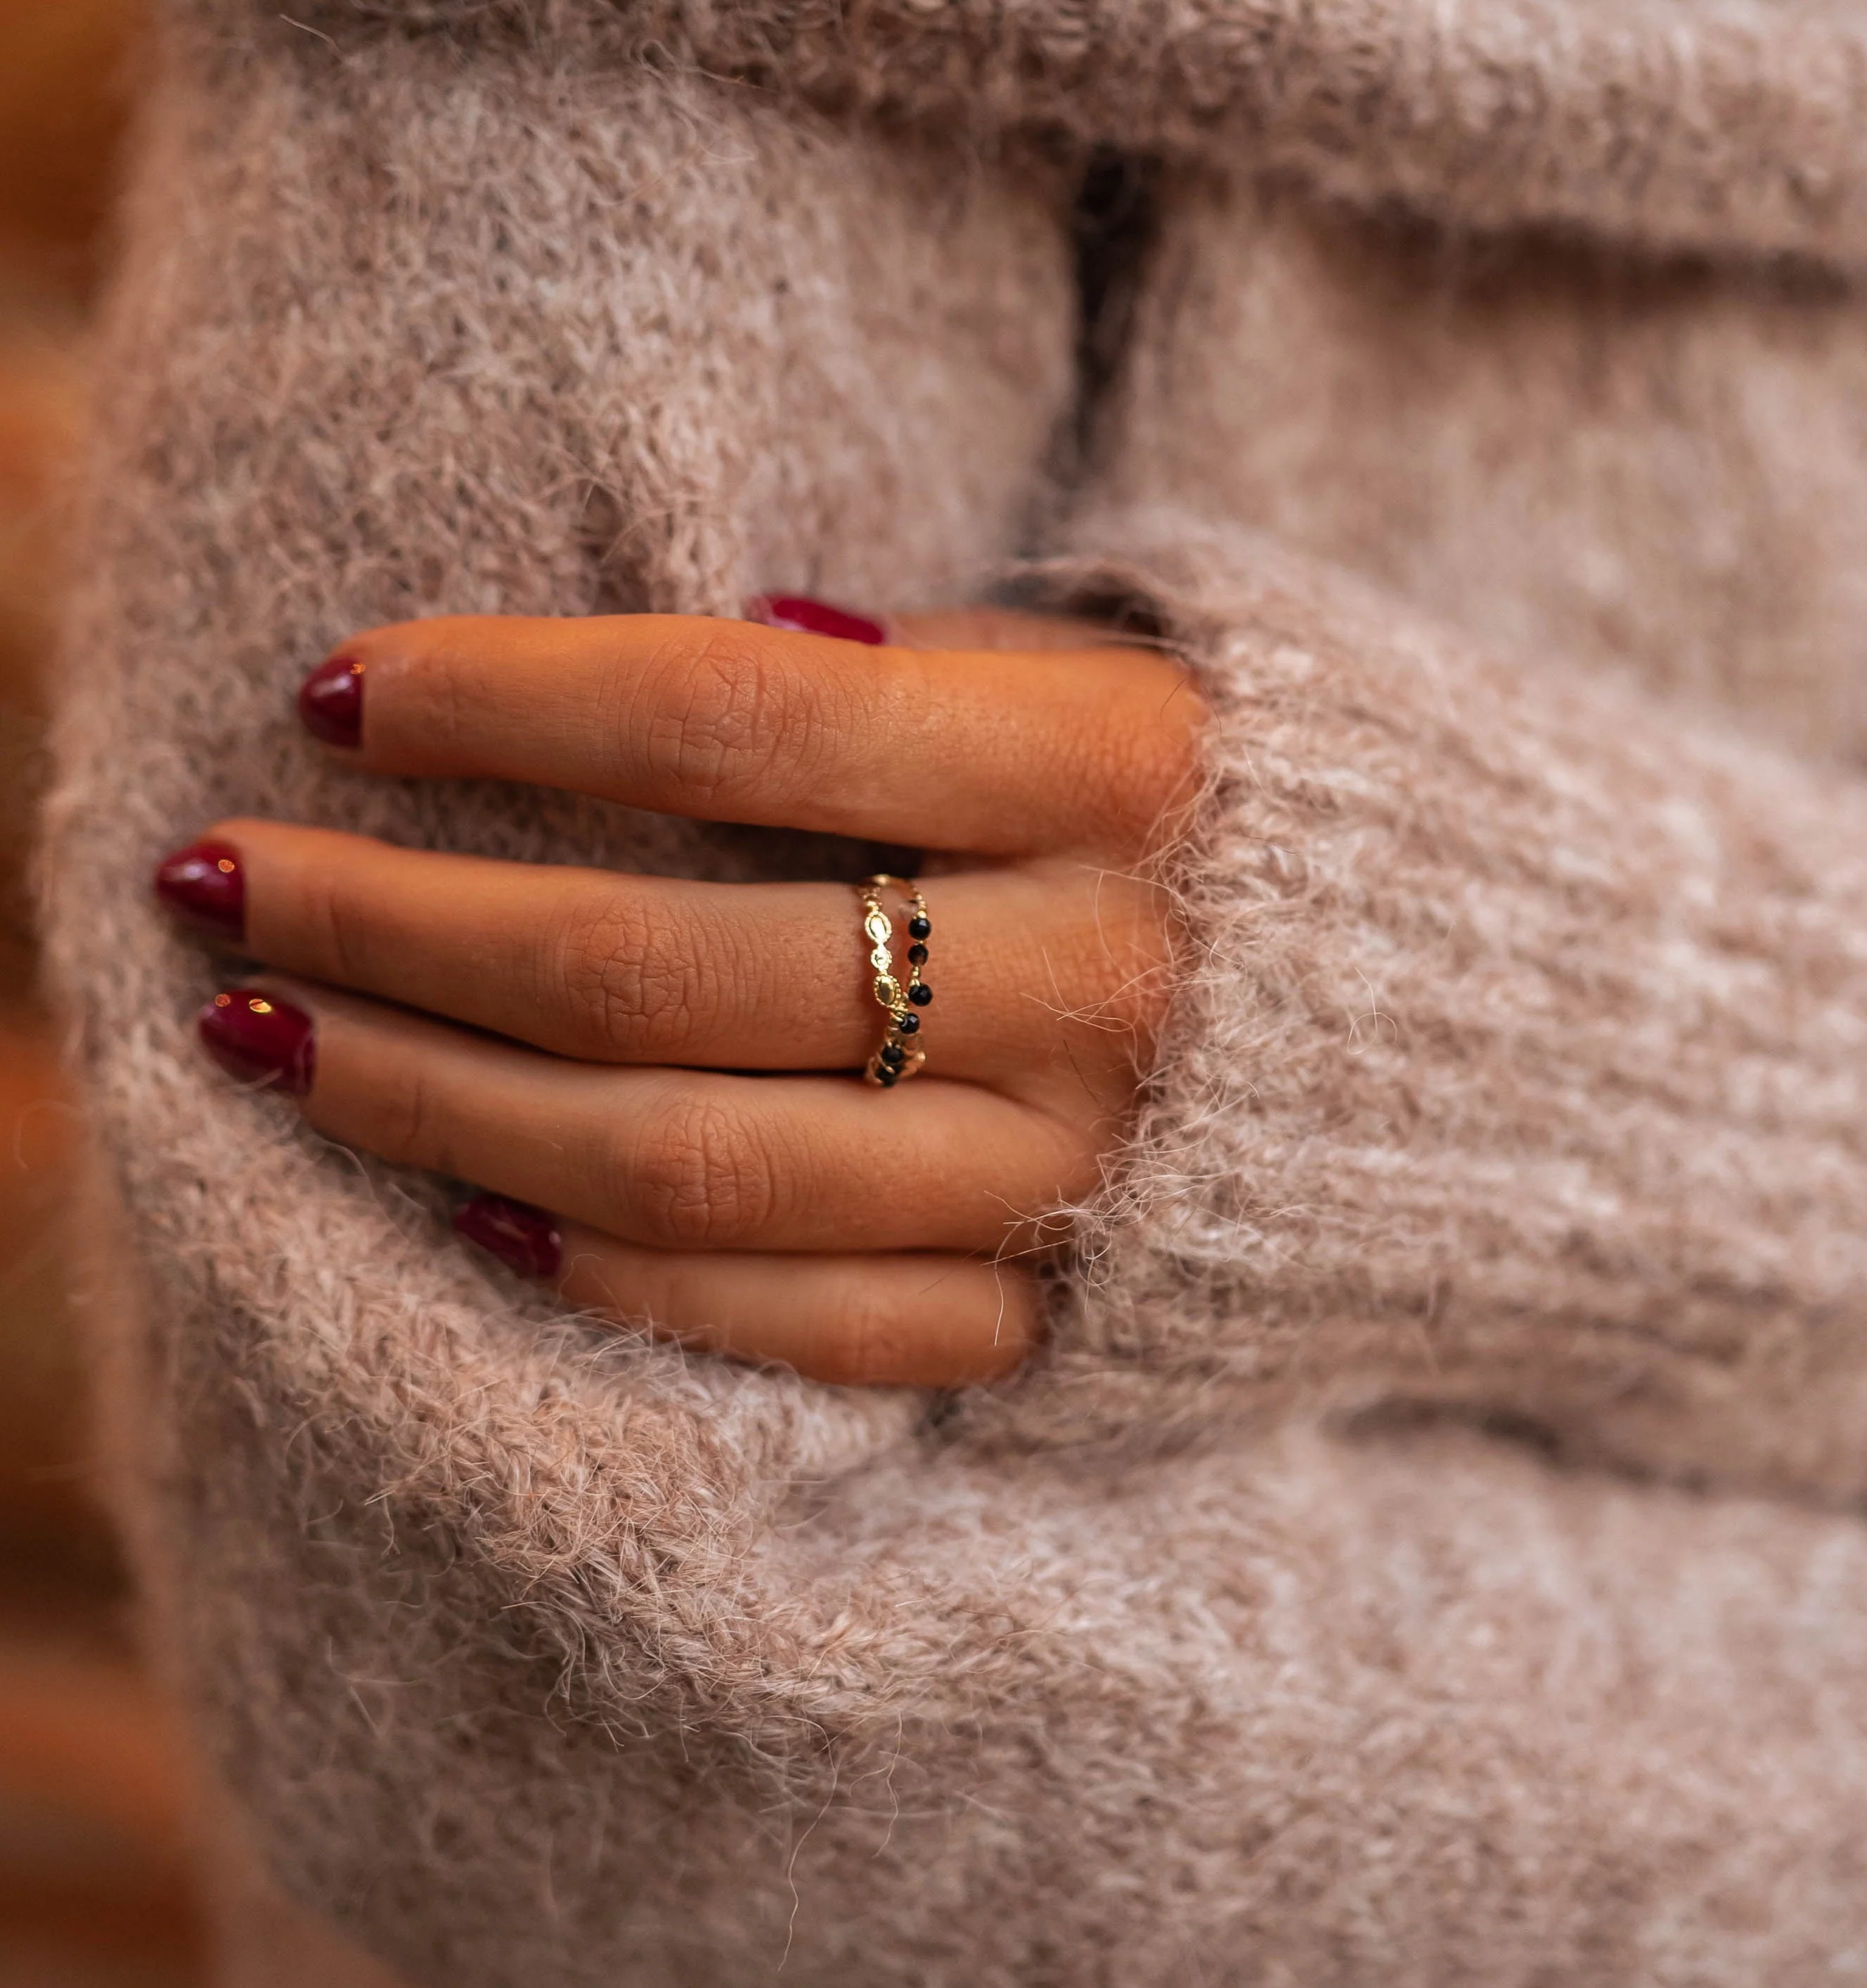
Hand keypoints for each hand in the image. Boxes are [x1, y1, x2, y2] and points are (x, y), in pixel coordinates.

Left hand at [157, 603, 1204, 1385]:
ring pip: (683, 1170)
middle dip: (393, 918)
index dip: (501, 696)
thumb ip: (928, 669)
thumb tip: (682, 659)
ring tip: (276, 1040)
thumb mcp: (1146, 670)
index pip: (735, 714)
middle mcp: (1097, 983)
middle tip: (213, 881)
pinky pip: (791, 1328)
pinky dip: (606, 1276)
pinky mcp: (1059, 1327)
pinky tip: (470, 1206)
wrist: (1533, 1055)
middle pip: (658, 967)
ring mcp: (1075, 1181)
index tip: (331, 687)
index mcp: (1121, 773)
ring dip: (436, 1107)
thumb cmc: (1290, 812)